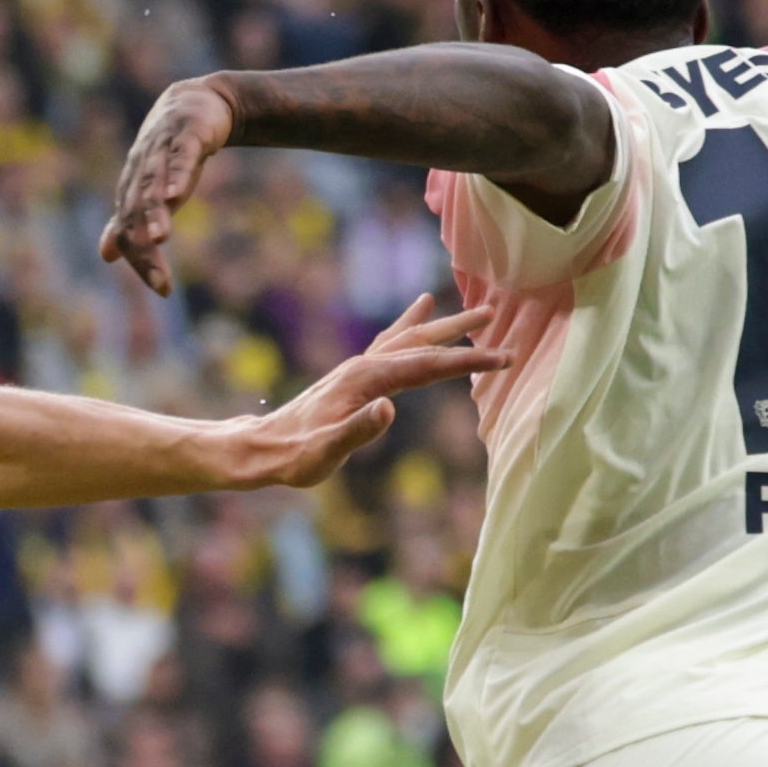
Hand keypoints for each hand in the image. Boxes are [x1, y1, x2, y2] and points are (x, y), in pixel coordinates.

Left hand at [98, 76, 236, 297]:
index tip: (163, 290)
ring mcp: (161, 150)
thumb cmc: (170, 153)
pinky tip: (176, 193)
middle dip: (145, 248)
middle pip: (137, 214)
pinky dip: (176, 173)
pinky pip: (179, 155)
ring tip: (160, 239)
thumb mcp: (150, 189)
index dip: (141, 261)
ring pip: (154, 185)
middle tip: (160, 281)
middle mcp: (142, 171)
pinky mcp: (186, 134)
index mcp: (133, 190)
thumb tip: (105, 255)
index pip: (129, 231)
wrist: (194, 104)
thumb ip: (130, 221)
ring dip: (155, 212)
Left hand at [226, 296, 513, 488]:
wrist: (264, 447)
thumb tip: (390, 409)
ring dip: (443, 324)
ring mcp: (359, 367)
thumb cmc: (296, 456)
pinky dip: (411, 326)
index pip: (428, 366)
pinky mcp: (354, 375)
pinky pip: (391, 342)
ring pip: (410, 338)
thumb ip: (357, 430)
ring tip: (474, 310)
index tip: (504, 358)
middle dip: (461, 333)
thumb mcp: (327, 451)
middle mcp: (364, 365)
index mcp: (366, 379)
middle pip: (422, 342)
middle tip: (495, 317)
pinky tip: (419, 313)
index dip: (468, 362)